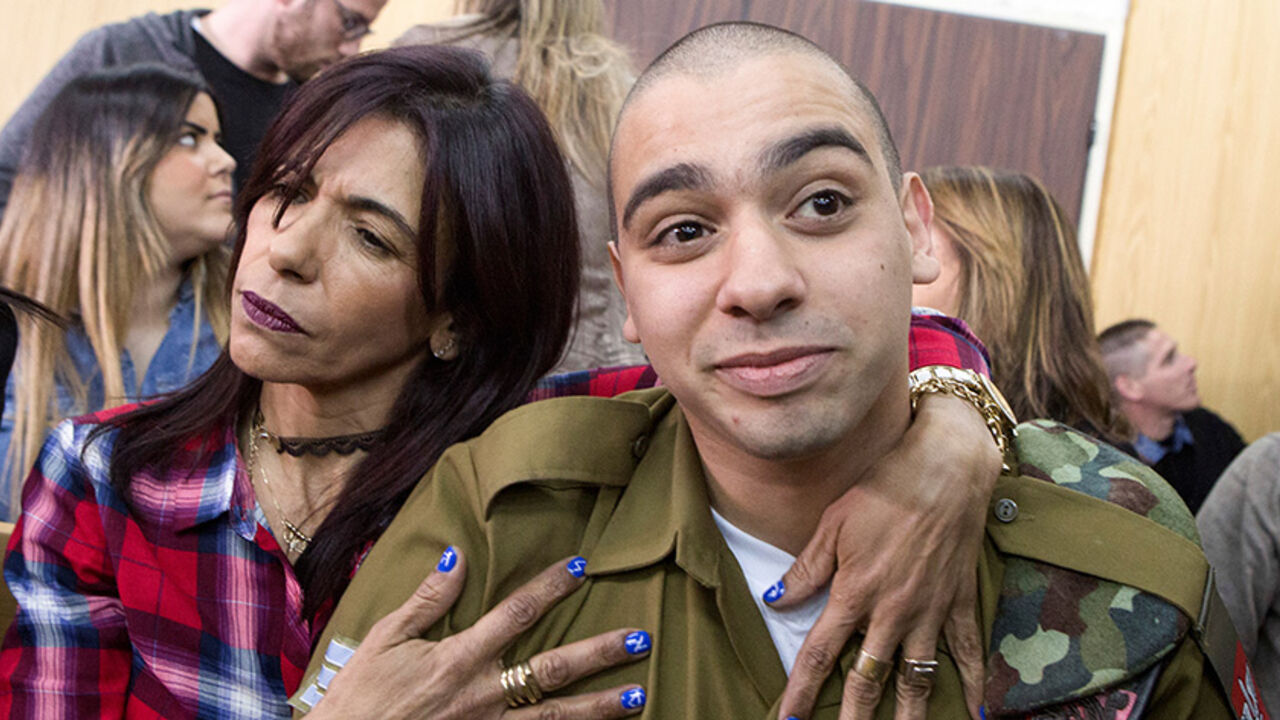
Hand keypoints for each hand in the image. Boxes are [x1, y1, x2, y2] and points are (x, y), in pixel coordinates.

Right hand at [309, 549, 648, 718]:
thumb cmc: (358, 697)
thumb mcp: (384, 639)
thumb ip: (427, 599)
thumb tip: (457, 554)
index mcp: (458, 658)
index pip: (515, 614)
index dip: (550, 587)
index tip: (581, 566)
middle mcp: (481, 694)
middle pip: (552, 670)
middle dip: (599, 653)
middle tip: (641, 638)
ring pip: (555, 719)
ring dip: (600, 707)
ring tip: (640, 695)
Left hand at [770, 394, 999, 719]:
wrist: (945, 470)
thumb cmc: (883, 490)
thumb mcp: (833, 524)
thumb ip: (806, 569)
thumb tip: (774, 600)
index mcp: (854, 593)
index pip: (819, 654)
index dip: (800, 691)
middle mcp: (892, 612)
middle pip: (867, 679)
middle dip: (852, 718)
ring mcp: (930, 612)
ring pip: (917, 679)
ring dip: (907, 715)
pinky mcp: (961, 602)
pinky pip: (967, 652)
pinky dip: (972, 684)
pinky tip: (975, 714)